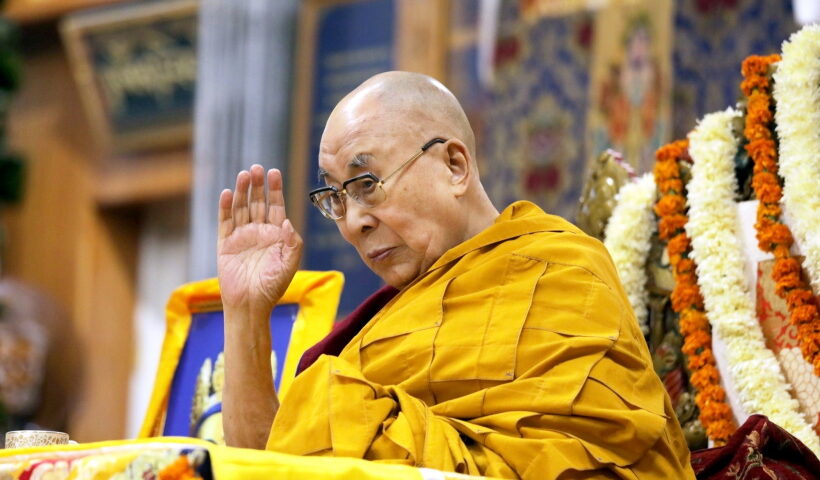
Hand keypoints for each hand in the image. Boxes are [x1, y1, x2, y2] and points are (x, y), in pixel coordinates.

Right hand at [217, 165, 302, 313]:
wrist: (250, 304)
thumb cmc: (272, 286)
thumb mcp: (289, 264)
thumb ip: (292, 243)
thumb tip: (288, 221)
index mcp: (276, 235)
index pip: (276, 206)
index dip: (275, 190)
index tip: (274, 172)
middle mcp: (258, 231)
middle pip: (257, 202)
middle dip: (258, 185)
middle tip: (257, 168)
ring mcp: (241, 236)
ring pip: (241, 208)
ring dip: (242, 191)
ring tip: (244, 175)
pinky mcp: (225, 244)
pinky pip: (225, 222)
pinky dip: (226, 207)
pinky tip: (228, 193)